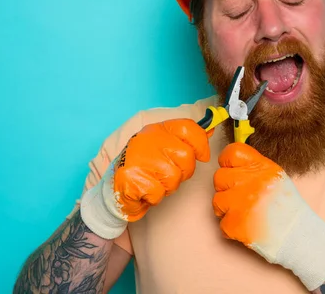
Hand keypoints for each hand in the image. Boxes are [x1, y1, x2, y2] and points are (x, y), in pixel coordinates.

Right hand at [81, 119, 210, 238]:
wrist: (114, 189)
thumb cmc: (144, 168)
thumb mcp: (163, 147)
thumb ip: (185, 139)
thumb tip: (210, 129)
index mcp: (157, 130)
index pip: (188, 128)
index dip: (201, 143)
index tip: (203, 155)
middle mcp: (147, 139)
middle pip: (186, 157)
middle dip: (183, 172)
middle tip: (167, 173)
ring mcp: (138, 158)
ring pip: (174, 178)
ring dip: (167, 186)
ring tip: (154, 181)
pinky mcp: (132, 178)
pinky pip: (159, 192)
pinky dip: (154, 197)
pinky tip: (144, 190)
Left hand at [212, 142, 324, 290]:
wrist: (297, 236)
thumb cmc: (287, 208)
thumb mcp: (276, 177)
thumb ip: (254, 168)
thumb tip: (232, 166)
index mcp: (262, 168)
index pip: (232, 152)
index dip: (227, 162)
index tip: (231, 170)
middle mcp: (250, 181)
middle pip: (219, 177)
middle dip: (227, 188)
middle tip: (242, 198)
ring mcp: (241, 202)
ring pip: (217, 200)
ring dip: (227, 209)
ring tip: (246, 214)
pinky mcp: (235, 223)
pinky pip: (222, 223)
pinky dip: (232, 228)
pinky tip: (247, 227)